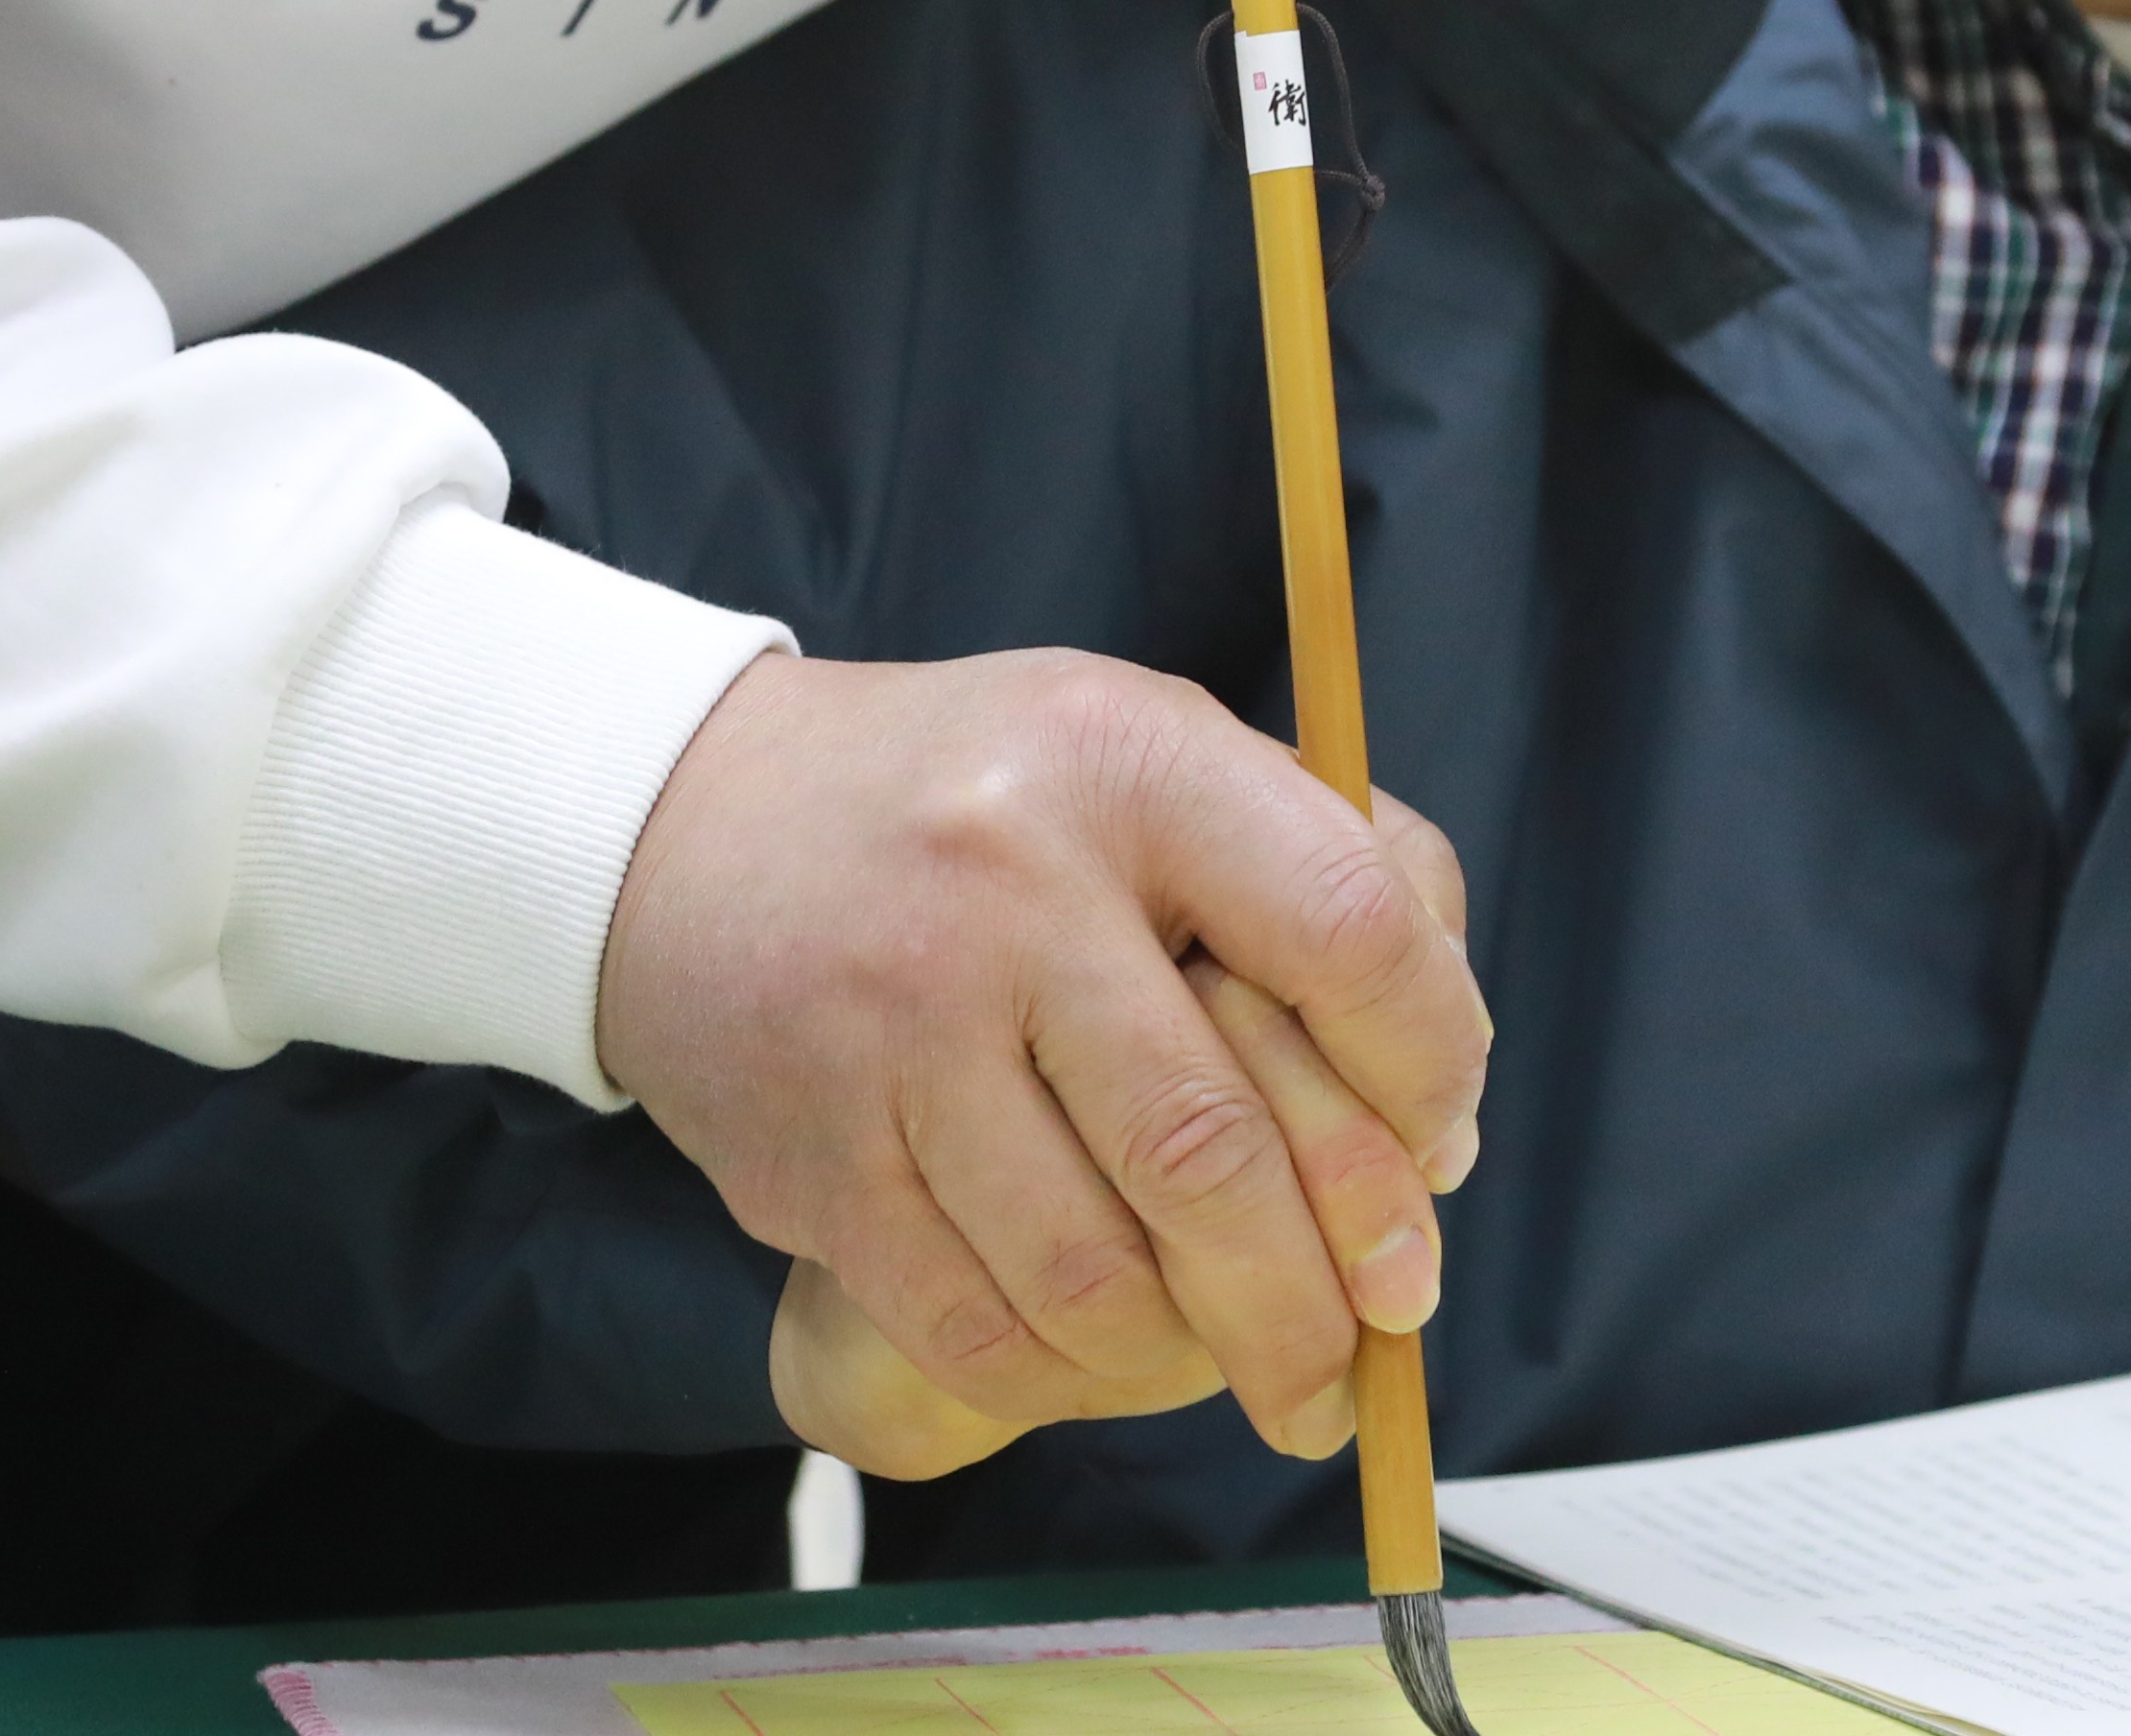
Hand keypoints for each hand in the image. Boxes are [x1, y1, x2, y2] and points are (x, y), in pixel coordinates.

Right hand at [595, 649, 1481, 1483]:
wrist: (688, 820)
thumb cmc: (988, 806)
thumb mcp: (1161, 757)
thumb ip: (1336, 881)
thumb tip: (1439, 1123)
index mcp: (1131, 763)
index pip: (1346, 933)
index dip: (1428, 1065)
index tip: (1443, 1143)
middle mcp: (1008, 884)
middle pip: (1211, 1148)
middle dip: (1314, 1295)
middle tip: (1362, 1363)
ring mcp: (895, 1024)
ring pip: (1092, 1271)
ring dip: (1191, 1354)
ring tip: (1234, 1362)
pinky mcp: (809, 1151)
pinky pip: (973, 1326)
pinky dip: (1062, 1373)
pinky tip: (1097, 1349)